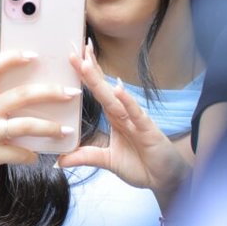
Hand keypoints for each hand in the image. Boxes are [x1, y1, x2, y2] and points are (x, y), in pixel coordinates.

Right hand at [0, 51, 75, 208]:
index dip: (12, 58)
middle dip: (50, 93)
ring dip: (49, 128)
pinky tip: (36, 155)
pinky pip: (19, 153)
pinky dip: (31, 155)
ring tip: (65, 130)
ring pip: (25, 125)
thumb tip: (31, 91)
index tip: (34, 55)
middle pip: (21, 96)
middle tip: (71, 93)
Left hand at [60, 44, 192, 208]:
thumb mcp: (108, 162)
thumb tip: (60, 160)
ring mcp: (135, 120)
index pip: (97, 91)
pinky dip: (127, 102)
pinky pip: (136, 114)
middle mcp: (123, 114)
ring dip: (100, 81)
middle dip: (88, 68)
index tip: (72, 55)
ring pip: (114, 97)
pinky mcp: (147, 130)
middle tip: (74, 47)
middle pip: (102, 88)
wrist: (167, 178)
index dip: (85, 74)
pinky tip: (119, 89)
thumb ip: (86, 157)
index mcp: (114, 118)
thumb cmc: (141, 165)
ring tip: (87, 62)